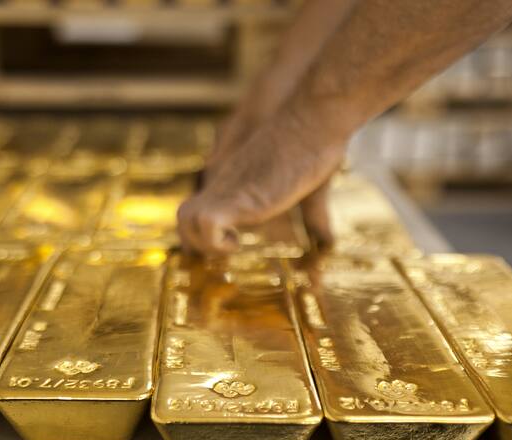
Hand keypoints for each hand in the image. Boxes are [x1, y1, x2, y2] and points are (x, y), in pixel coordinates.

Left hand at [178, 113, 344, 254]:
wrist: (312, 118)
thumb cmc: (315, 147)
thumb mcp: (310, 189)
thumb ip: (312, 216)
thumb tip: (327, 241)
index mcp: (234, 182)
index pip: (199, 209)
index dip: (204, 232)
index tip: (229, 244)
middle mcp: (223, 185)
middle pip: (184, 216)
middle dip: (196, 241)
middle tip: (227, 248)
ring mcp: (227, 189)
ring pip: (184, 220)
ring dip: (202, 243)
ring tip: (232, 245)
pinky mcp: (237, 195)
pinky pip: (206, 223)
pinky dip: (214, 241)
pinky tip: (238, 241)